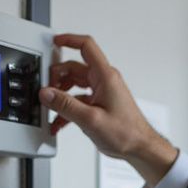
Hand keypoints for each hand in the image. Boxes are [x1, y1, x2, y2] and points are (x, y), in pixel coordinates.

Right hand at [39, 33, 177, 186]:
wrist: (140, 148)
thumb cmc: (127, 133)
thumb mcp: (90, 119)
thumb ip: (66, 105)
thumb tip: (47, 93)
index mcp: (105, 76)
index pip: (86, 46)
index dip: (68, 40)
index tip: (54, 41)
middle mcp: (104, 81)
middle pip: (74, 68)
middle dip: (57, 78)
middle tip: (47, 90)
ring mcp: (103, 92)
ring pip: (74, 85)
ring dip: (61, 96)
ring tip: (51, 108)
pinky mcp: (100, 104)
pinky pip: (79, 100)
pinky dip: (68, 109)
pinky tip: (59, 122)